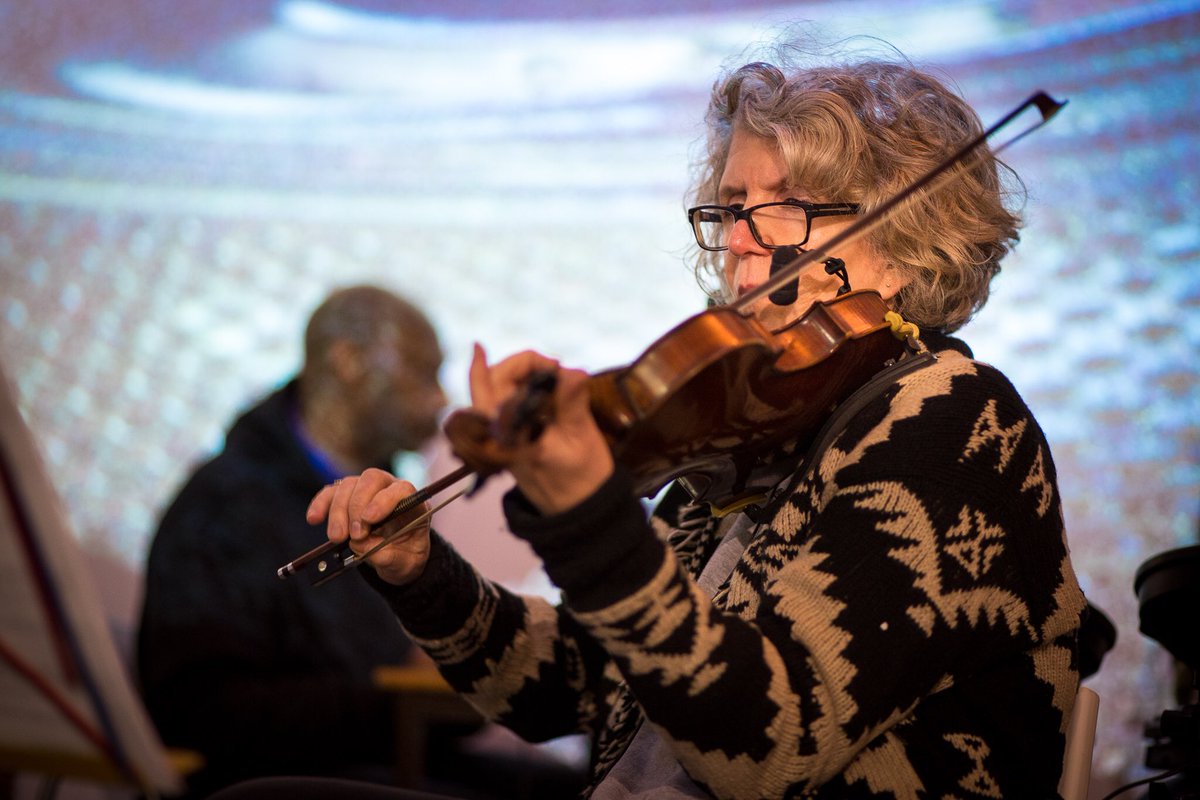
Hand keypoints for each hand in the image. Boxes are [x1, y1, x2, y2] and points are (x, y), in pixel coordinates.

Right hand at [306, 468, 430, 585]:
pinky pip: (331, 492)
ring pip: (349, 485)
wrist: (397, 557)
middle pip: (371, 480)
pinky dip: (321, 504)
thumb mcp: (405, 564)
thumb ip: (387, 556)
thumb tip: (359, 544)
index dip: (384, 501)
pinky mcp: (347, 496)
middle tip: (353, 535)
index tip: (369, 519)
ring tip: (336, 537)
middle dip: (357, 506)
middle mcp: (390, 488)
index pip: (401, 489)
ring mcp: (368, 490)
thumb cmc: (405, 556)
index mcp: (412, 502)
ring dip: (339, 510)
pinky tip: (314, 518)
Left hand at [470, 344, 613, 514]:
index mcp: (507, 434)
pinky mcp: (512, 436)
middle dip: (519, 364)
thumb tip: (573, 370)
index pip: (493, 385)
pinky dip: (523, 387)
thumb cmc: (581, 478)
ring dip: (520, 374)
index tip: (552, 363)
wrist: (579, 512)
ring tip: (552, 373)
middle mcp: (497, 434)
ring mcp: (502, 435)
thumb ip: (572, 403)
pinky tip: (543, 383)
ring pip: (497, 390)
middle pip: (490, 382)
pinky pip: (507, 403)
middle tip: (552, 364)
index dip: (518, 362)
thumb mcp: (581, 438)